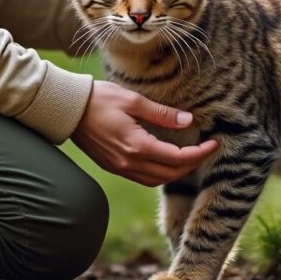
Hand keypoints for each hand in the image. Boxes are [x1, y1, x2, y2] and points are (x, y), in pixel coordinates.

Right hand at [71, 81, 217, 185]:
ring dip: (176, 172)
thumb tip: (188, 120)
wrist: (66, 109)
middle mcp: (128, 163)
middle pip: (170, 174)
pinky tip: (166, 161)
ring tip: (190, 157)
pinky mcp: (113, 167)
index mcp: (136, 146)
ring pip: (156, 180)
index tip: (214, 144)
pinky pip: (143, 178)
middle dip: (192, 164)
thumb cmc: (99, 99)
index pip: (177, 158)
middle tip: (205, 150)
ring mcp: (119, 168)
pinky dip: (159, 174)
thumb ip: (163, 114)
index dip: (199, 153)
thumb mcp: (134, 101)